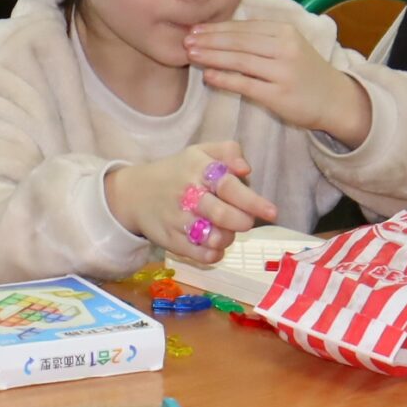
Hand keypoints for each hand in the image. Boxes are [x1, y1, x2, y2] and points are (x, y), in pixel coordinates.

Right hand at [103, 141, 279, 265]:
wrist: (134, 194)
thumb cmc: (177, 172)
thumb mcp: (199, 152)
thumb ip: (227, 151)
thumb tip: (246, 170)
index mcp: (198, 170)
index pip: (228, 186)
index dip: (252, 201)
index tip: (272, 212)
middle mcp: (187, 195)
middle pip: (223, 215)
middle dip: (242, 221)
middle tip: (245, 221)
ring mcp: (178, 220)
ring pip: (214, 238)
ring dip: (228, 238)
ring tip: (226, 229)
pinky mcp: (171, 241)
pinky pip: (202, 255)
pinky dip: (215, 253)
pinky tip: (214, 243)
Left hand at [186, 20, 372, 143]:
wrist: (335, 99)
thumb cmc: (305, 72)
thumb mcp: (289, 46)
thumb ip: (261, 38)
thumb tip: (221, 31)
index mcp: (284, 32)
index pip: (243, 27)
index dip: (216, 28)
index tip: (194, 29)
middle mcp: (284, 48)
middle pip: (238, 41)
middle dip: (209, 40)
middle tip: (185, 40)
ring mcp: (282, 72)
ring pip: (239, 60)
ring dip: (212, 56)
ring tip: (190, 54)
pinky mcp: (278, 95)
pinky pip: (245, 84)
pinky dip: (225, 78)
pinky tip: (208, 75)